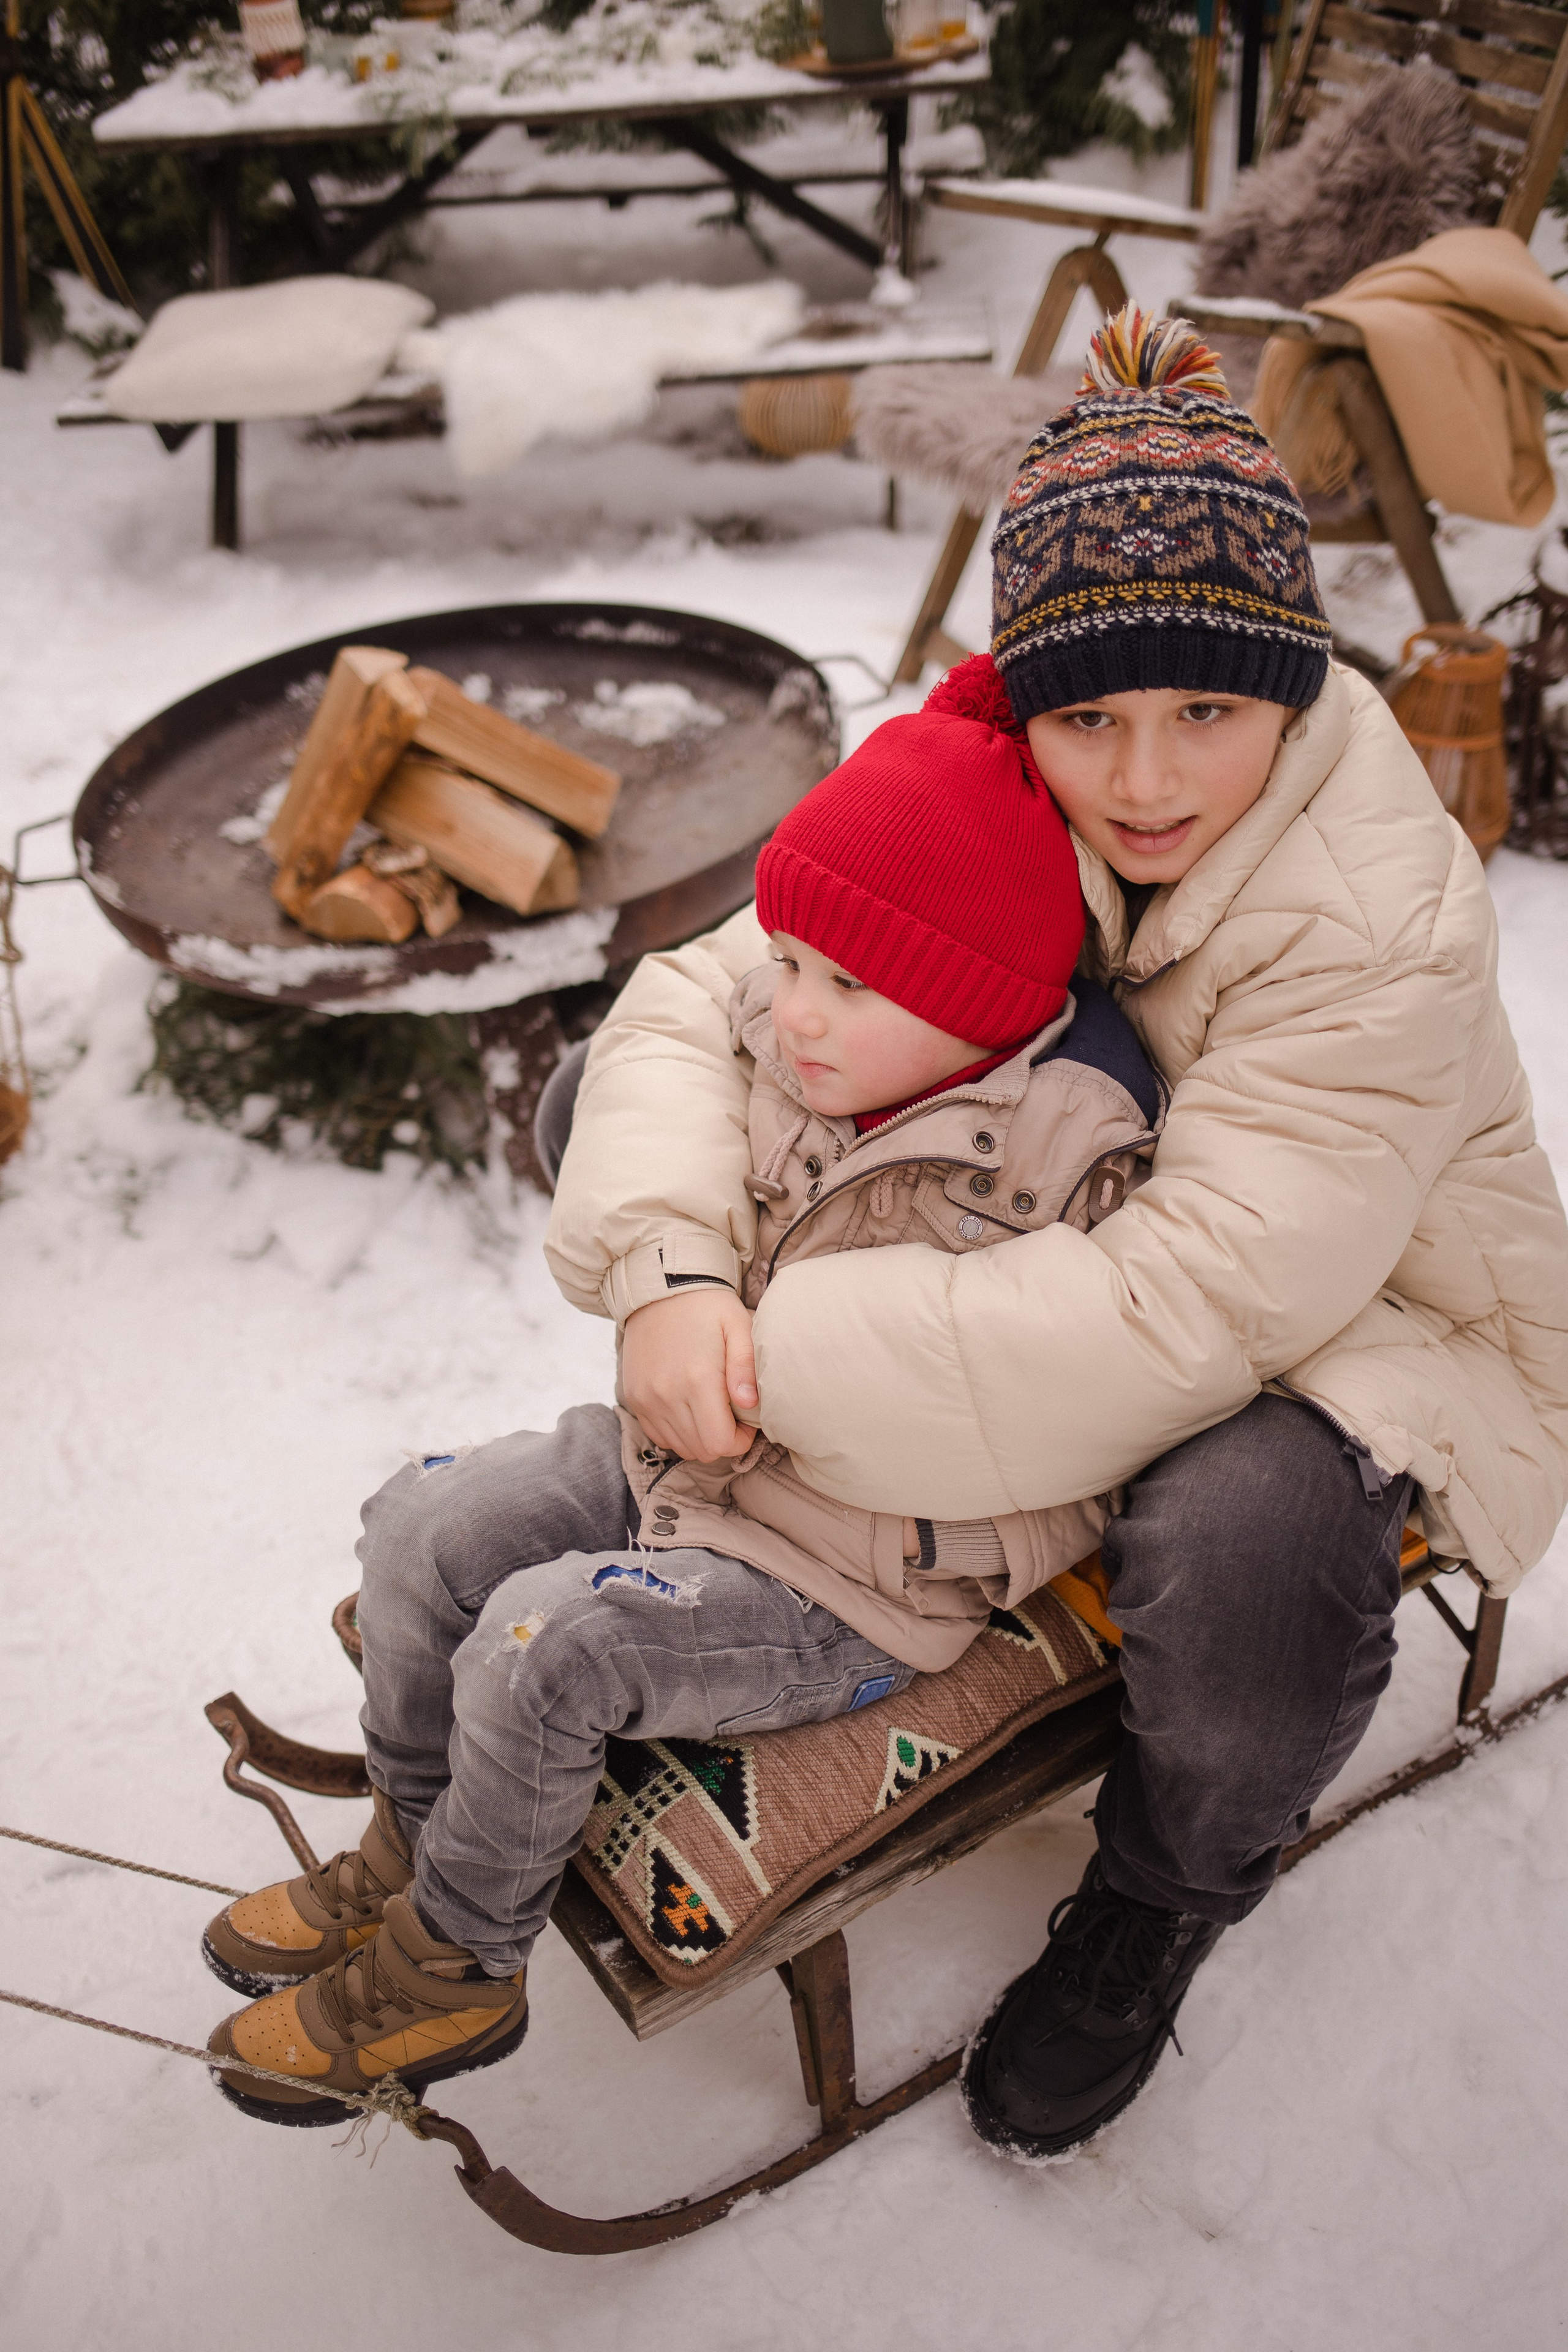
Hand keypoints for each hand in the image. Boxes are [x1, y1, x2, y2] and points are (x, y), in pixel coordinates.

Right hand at [620, 1287, 758, 1462]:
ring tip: (712, 1410)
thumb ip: (745, 1367)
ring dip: (701, 1438)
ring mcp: (646, 1399)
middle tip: (732, 1416)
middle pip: (701, 1451)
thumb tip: (749, 1404)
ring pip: (680, 1447)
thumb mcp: (737, 1326)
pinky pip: (659, 1435)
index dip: (740, 1440)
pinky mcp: (634, 1398)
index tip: (747, 1421)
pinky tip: (689, 1409)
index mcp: (697, 1379)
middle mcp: (667, 1395)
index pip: (720, 1443)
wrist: (660, 1289)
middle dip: (723, 1441)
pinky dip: (678, 1432)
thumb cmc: (707, 1307)